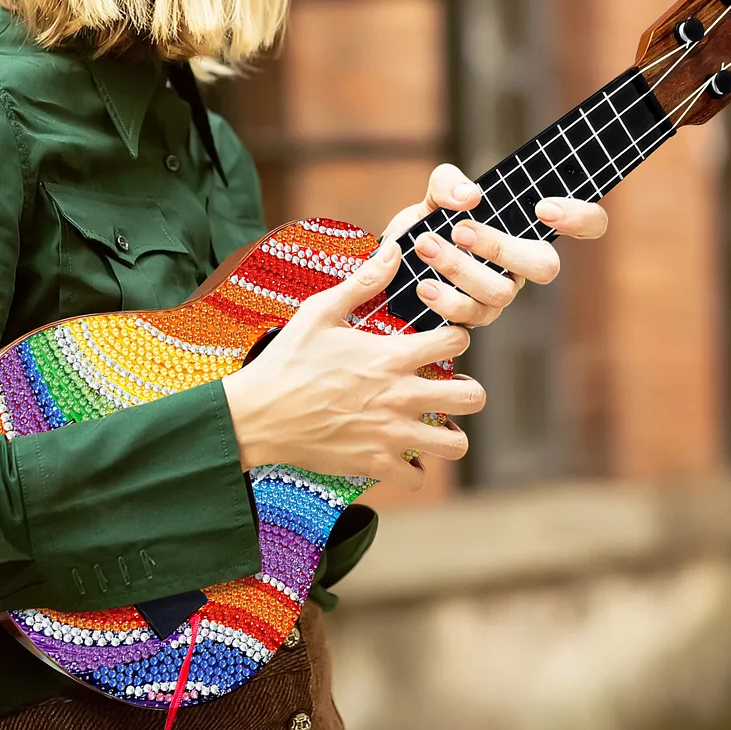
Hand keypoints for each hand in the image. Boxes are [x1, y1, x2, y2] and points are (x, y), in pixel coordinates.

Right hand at [222, 240, 483, 489]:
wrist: (257, 415)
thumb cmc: (287, 360)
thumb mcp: (320, 312)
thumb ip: (363, 281)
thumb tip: (393, 249)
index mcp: (392, 356)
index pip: (457, 341)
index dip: (455, 336)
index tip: (442, 341)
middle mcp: (402, 396)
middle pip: (473, 397)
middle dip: (468, 390)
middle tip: (448, 388)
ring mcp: (392, 435)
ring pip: (456, 445)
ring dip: (450, 434)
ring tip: (434, 425)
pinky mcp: (375, 465)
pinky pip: (418, 479)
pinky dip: (415, 470)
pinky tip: (403, 455)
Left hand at [381, 163, 607, 327]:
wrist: (397, 260)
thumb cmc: (430, 223)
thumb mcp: (435, 194)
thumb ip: (449, 183)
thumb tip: (470, 197)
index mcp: (528, 228)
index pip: (587, 223)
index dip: (581, 218)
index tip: (542, 208)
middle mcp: (523, 264)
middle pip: (546, 266)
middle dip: (502, 248)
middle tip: (460, 230)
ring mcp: (501, 294)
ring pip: (501, 292)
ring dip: (459, 268)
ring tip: (426, 246)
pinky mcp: (474, 319)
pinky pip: (470, 317)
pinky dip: (444, 299)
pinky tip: (423, 283)